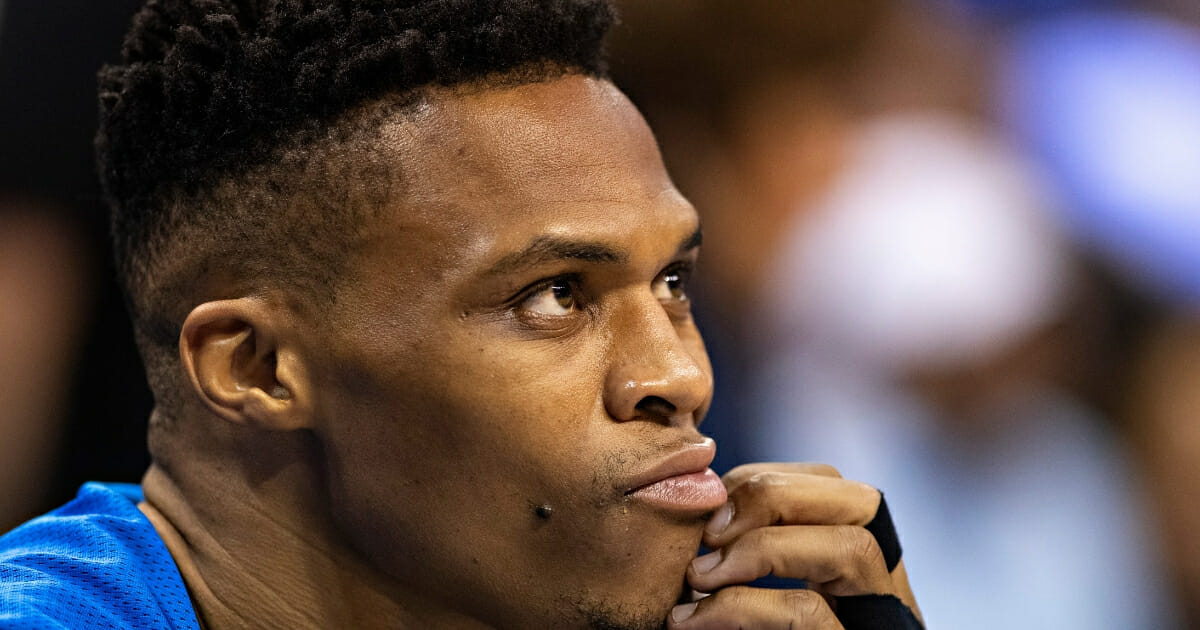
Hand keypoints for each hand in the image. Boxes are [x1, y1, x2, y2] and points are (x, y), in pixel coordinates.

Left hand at [666, 463, 922, 628]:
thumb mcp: (737, 585)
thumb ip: (734, 546)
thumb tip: (693, 489)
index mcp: (855, 567)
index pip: (831, 484)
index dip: (761, 480)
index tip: (705, 515)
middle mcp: (882, 590)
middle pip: (862, 498)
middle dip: (772, 496)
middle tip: (706, 534)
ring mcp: (877, 621)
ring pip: (853, 546)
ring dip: (761, 547)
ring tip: (697, 577)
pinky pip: (807, 612)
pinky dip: (738, 606)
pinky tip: (689, 621)